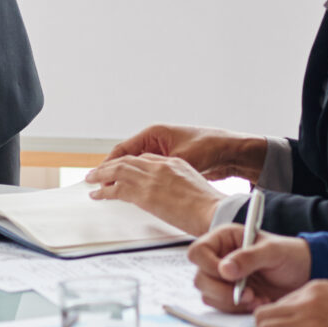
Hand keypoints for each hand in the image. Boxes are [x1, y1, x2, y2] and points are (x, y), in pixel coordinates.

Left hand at [84, 155, 225, 233]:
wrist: (213, 210)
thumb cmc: (209, 206)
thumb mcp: (195, 187)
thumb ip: (179, 186)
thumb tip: (173, 197)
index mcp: (174, 163)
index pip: (145, 158)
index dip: (130, 163)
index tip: (121, 169)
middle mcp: (160, 167)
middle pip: (129, 161)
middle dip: (111, 166)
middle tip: (98, 171)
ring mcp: (151, 179)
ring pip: (119, 171)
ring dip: (102, 175)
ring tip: (91, 179)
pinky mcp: (144, 194)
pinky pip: (117, 189)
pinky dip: (104, 191)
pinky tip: (97, 194)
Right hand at [105, 123, 266, 179]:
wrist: (232, 152)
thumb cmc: (208, 147)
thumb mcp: (179, 159)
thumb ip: (156, 168)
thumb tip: (135, 180)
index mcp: (154, 133)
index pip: (122, 150)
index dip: (108, 165)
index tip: (96, 177)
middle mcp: (156, 141)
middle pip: (126, 158)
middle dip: (110, 172)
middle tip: (95, 186)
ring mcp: (163, 152)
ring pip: (135, 167)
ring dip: (123, 178)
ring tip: (108, 192)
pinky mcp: (170, 163)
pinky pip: (147, 173)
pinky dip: (137, 182)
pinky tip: (131, 193)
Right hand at [188, 225, 312, 311]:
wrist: (303, 275)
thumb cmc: (289, 255)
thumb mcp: (273, 251)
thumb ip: (248, 257)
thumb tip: (224, 269)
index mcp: (224, 239)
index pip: (198, 252)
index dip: (208, 265)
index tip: (229, 275)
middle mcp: (219, 258)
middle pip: (200, 278)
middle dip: (223, 290)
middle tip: (248, 293)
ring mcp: (222, 279)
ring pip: (208, 295)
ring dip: (232, 302)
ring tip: (257, 298)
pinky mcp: (229, 296)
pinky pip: (221, 307)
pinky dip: (238, 309)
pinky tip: (257, 302)